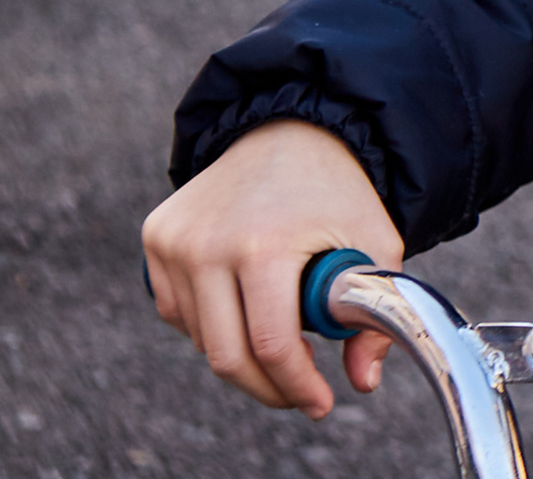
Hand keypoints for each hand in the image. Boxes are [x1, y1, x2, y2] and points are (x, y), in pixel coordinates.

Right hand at [142, 120, 403, 417]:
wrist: (293, 129)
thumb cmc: (340, 191)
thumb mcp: (376, 245)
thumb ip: (375, 318)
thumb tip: (363, 383)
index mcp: (263, 243)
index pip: (269, 343)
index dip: (296, 386)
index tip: (321, 404)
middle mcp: (207, 243)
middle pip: (226, 355)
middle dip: (268, 387)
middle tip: (300, 394)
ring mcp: (173, 240)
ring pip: (200, 339)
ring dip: (242, 353)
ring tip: (283, 335)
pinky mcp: (156, 236)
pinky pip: (178, 311)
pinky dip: (212, 324)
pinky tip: (247, 305)